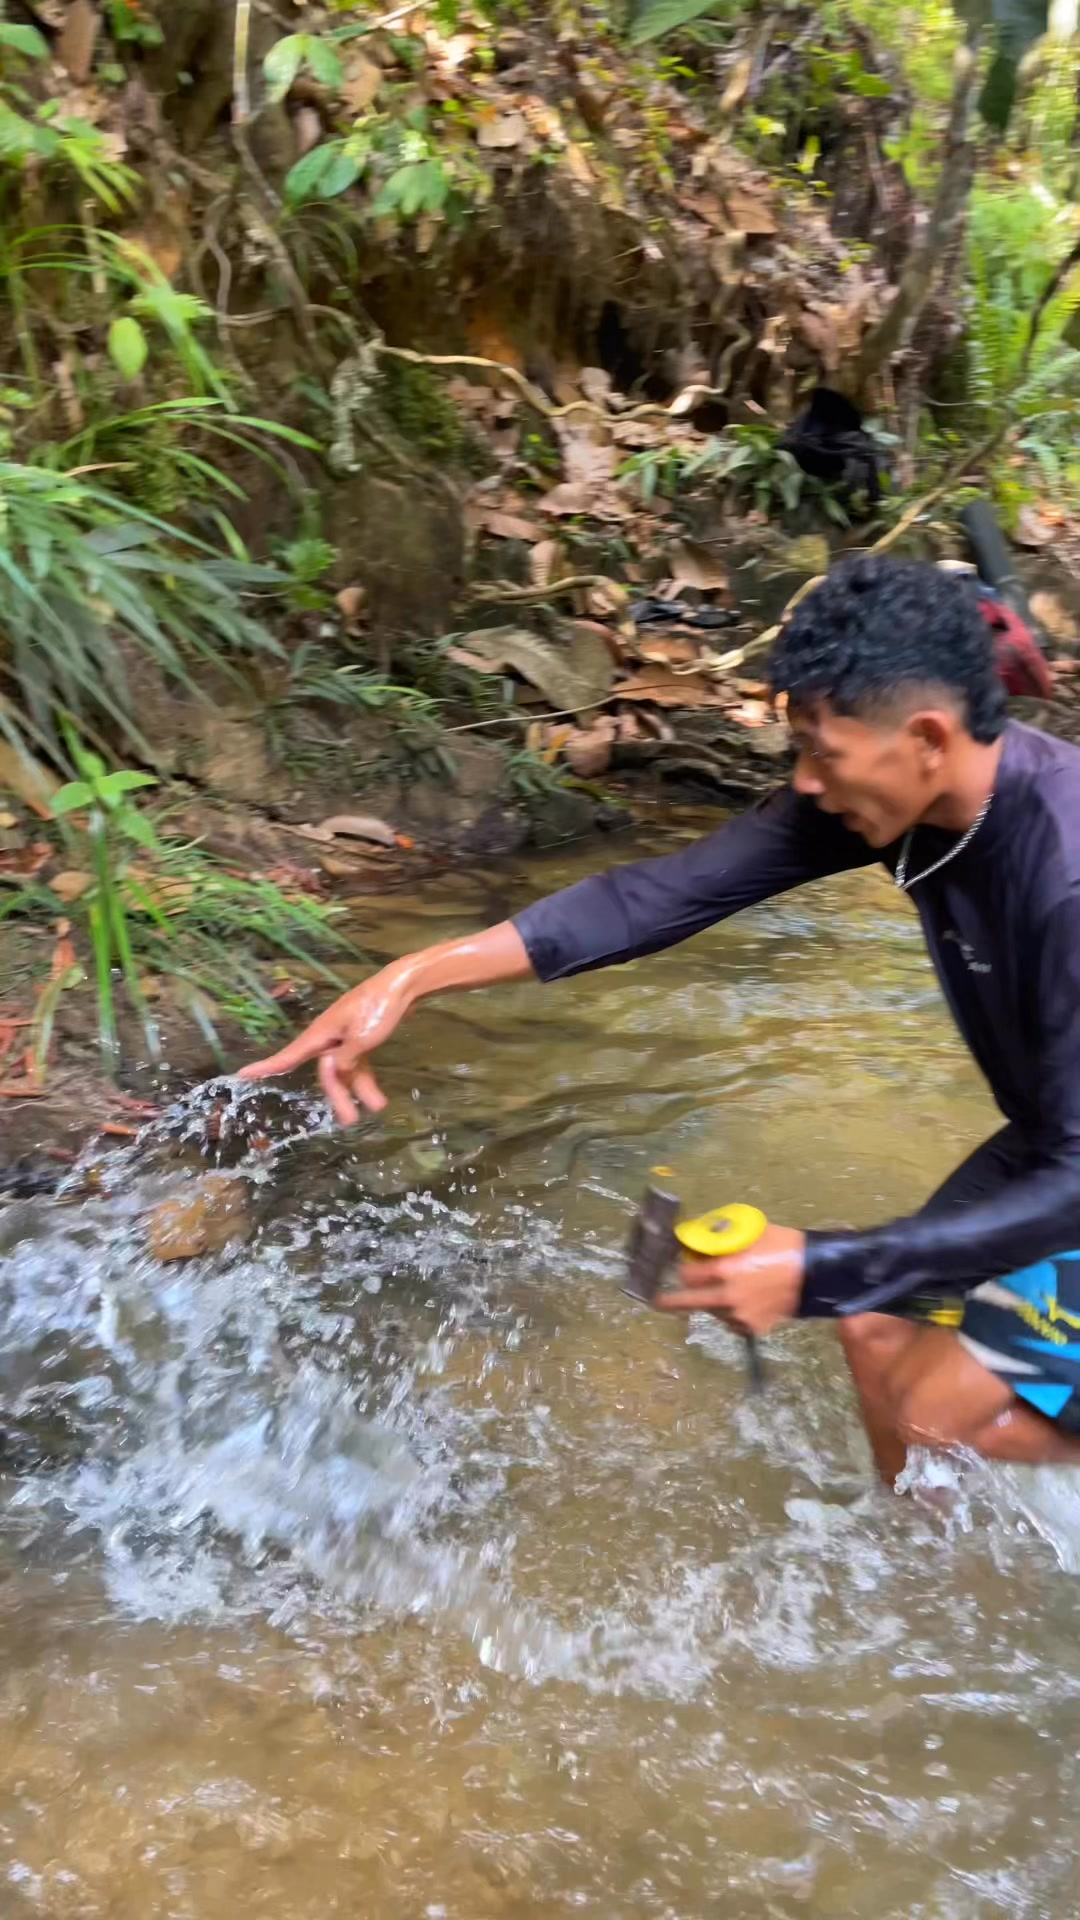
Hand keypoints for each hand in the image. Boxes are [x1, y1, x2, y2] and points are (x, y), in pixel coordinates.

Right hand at [236, 965, 411, 1124]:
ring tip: (377, 1107)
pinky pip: (357, 1063)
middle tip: (350, 1120)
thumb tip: (334, 1071)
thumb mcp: (362, 1037)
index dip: (267, 1067)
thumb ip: (346, 1059)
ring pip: (344, 1070)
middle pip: (326, 1071)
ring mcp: (345, 1037)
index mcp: (322, 1033)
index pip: (290, 1055)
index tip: (242, 1075)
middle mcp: (329, 1037)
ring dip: (358, 1089)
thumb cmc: (379, 1007)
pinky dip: (365, 1078)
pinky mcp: (361, 1037)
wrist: (402, 986)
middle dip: (338, 1095)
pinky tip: (376, 1095)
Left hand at [657, 1224, 805, 1334]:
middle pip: (688, 1302)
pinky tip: (744, 1302)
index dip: (683, 1270)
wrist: (817, 1273)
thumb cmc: (783, 1245)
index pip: (687, 1275)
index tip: (683, 1268)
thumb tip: (698, 1242)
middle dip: (669, 1302)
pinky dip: (732, 1314)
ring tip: (729, 1290)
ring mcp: (740, 1316)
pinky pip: (733, 1323)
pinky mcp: (754, 1328)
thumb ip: (722, 1240)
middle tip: (657, 1301)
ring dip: (713, 1302)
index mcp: (724, 1270)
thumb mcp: (749, 1233)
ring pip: (714, 1312)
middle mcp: (727, 1296)